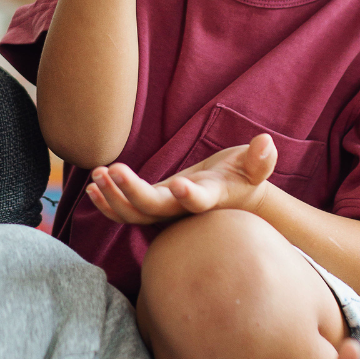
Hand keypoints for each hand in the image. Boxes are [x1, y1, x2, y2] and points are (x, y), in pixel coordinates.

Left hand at [87, 134, 275, 223]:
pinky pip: (125, 214)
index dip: (189, 196)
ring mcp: (165, 213)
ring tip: (98, 173)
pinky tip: (93, 186)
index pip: (199, 202)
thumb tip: (266, 143)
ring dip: (113, 197)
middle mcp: (183, 211)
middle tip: (112, 169)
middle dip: (131, 192)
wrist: (232, 201)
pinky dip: (107, 204)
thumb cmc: (244, 178)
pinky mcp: (151, 208)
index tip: (178, 184)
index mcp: (211, 199)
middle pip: (154, 209)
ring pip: (134, 215)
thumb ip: (260, 160)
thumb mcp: (255, 167)